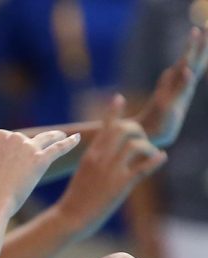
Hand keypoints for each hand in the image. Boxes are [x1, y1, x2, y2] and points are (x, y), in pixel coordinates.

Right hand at [0, 129, 79, 216]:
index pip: (10, 140)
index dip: (11, 152)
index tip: (8, 164)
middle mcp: (15, 137)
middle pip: (27, 141)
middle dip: (29, 149)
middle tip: (33, 156)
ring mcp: (29, 147)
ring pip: (47, 139)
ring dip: (56, 136)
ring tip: (61, 136)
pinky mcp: (41, 160)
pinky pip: (58, 148)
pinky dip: (69, 143)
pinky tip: (77, 139)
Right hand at [56, 95, 166, 238]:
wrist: (69, 217)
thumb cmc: (73, 200)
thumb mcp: (82, 174)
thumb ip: (94, 162)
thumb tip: (104, 156)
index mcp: (89, 155)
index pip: (103, 126)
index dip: (113, 111)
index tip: (119, 98)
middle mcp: (100, 158)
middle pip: (123, 129)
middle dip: (137, 131)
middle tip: (141, 141)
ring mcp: (111, 171)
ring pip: (136, 145)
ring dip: (147, 147)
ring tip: (149, 154)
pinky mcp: (121, 185)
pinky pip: (144, 167)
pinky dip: (156, 160)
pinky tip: (162, 157)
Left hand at [136, 27, 207, 146]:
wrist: (148, 138)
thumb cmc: (156, 119)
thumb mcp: (165, 95)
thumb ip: (169, 82)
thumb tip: (172, 69)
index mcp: (180, 85)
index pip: (191, 61)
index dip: (197, 46)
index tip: (202, 27)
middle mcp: (181, 89)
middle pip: (193, 63)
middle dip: (200, 46)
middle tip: (206, 26)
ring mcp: (176, 97)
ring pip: (187, 72)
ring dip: (192, 55)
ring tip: (196, 38)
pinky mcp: (169, 107)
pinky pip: (178, 92)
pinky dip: (183, 80)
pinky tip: (186, 70)